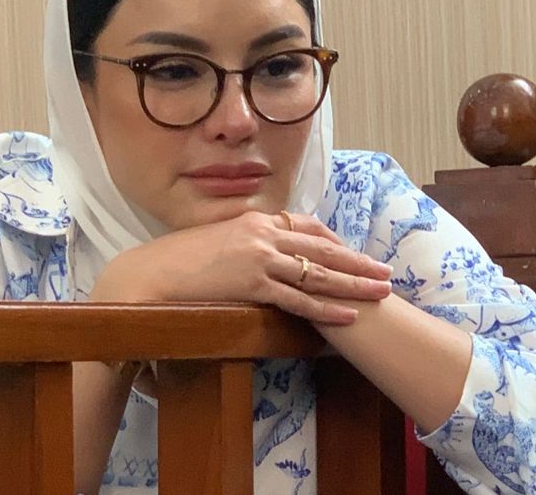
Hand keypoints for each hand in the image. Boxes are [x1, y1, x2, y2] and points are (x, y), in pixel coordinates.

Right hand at [90, 211, 392, 324]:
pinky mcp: (252, 283)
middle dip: (356, 261)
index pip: (307, 226)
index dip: (335, 242)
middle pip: (321, 248)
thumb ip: (244, 244)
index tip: (353, 253)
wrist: (151, 274)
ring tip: (380, 293)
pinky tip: (348, 314)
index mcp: (254, 220)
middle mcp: (262, 233)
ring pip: (317, 273)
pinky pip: (298, 298)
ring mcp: (259, 257)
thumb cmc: (178, 261)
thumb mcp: (216, 241)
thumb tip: (262, 257)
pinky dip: (325, 308)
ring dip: (353, 284)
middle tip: (384, 272)